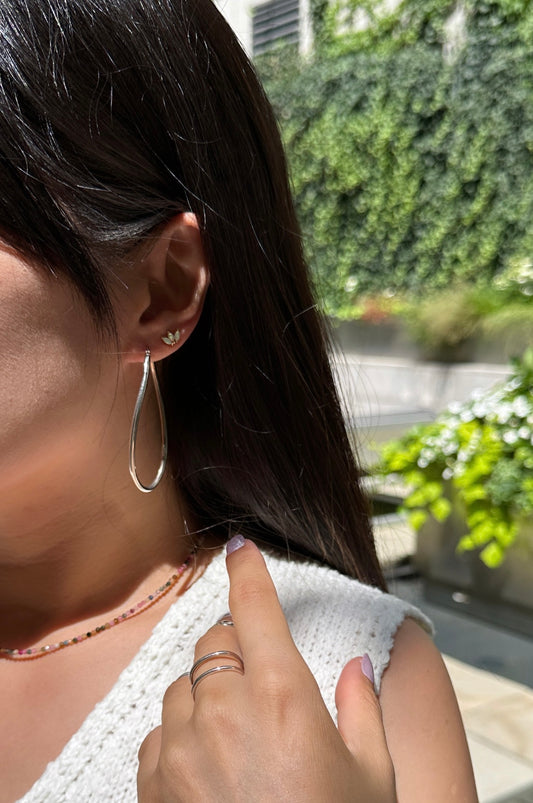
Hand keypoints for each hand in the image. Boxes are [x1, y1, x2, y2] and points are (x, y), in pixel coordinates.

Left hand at [137, 538, 396, 801]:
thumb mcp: (370, 778)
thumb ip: (362, 709)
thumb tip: (354, 667)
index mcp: (283, 697)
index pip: (256, 609)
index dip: (248, 571)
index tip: (240, 547)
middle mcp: (224, 709)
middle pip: (213, 644)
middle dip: (233, 648)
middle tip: (258, 678)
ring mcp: (180, 746)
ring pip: (183, 688)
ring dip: (206, 696)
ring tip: (236, 738)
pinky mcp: (151, 782)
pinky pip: (158, 733)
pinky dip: (179, 736)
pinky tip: (206, 768)